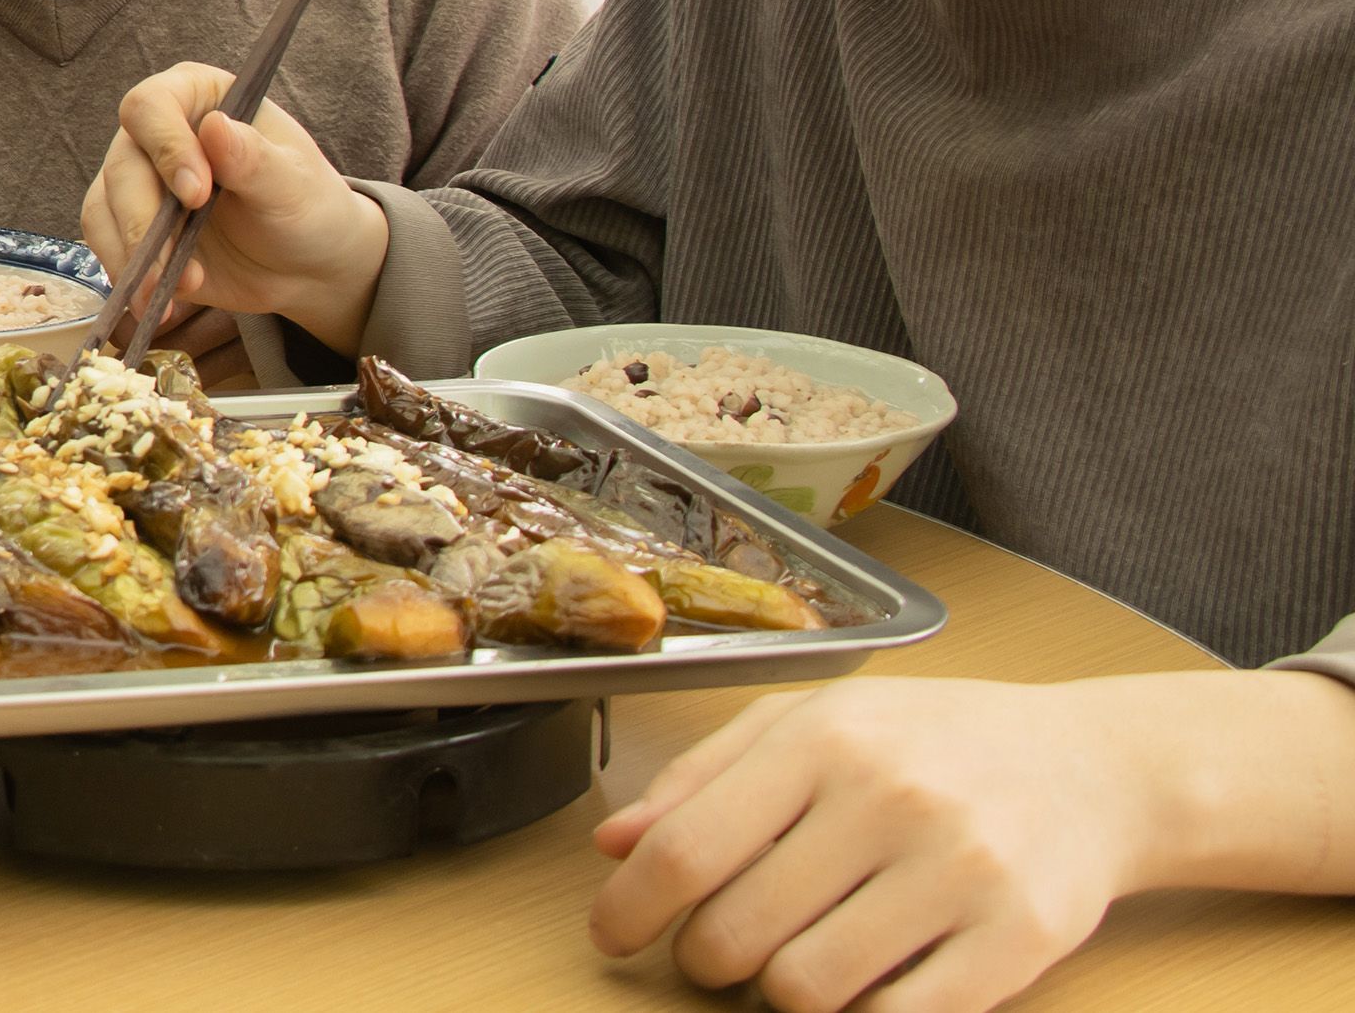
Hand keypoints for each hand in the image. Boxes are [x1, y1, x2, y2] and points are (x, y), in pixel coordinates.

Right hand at [79, 61, 389, 353]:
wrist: (303, 264)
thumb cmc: (306, 206)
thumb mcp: (293, 185)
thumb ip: (254, 159)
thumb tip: (215, 126)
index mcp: (198, 98)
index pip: (152, 106)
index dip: (166, 147)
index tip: (197, 196)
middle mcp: (157, 132)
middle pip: (122, 165)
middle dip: (144, 221)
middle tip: (177, 264)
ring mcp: (139, 180)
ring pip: (105, 209)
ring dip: (132, 257)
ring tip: (170, 293)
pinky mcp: (131, 227)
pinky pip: (106, 246)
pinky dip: (128, 277)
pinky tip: (158, 303)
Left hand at [594, 680, 1144, 1012]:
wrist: (1094, 767)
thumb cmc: (934, 743)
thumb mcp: (812, 723)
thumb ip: (703, 777)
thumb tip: (615, 845)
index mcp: (825, 740)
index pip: (688, 850)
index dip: (631, 908)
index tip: (614, 934)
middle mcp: (890, 799)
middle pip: (739, 933)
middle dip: (707, 959)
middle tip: (722, 950)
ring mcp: (960, 872)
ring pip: (808, 989)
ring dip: (781, 995)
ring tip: (797, 960)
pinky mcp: (1019, 938)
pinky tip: (863, 985)